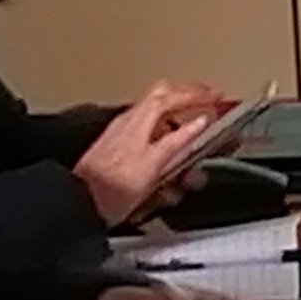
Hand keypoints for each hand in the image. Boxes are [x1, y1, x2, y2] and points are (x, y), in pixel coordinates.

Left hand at [74, 81, 243, 228]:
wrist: (80, 205)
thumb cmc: (110, 188)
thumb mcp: (154, 164)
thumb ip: (179, 140)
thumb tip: (201, 122)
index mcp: (139, 120)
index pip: (173, 96)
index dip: (199, 94)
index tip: (220, 98)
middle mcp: (130, 124)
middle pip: (163, 99)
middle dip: (188, 99)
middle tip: (208, 104)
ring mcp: (124, 137)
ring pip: (158, 123)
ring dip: (179, 133)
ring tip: (193, 151)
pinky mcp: (121, 154)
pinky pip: (149, 144)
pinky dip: (166, 151)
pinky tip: (171, 172)